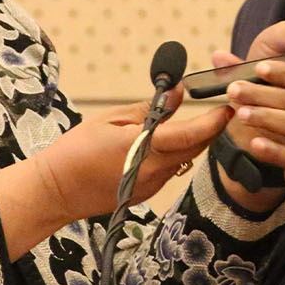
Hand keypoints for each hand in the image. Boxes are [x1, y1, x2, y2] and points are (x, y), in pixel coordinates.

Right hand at [0, 91, 231, 227]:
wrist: (57, 191)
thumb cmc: (76, 150)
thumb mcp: (111, 119)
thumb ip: (149, 109)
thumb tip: (177, 93)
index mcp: (144, 149)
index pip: (190, 134)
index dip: (213, 121)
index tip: (228, 106)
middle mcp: (154, 171)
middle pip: (195, 148)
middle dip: (211, 129)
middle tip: (220, 108)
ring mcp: (152, 185)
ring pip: (185, 159)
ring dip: (194, 141)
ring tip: (200, 120)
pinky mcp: (147, 192)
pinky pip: (170, 168)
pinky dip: (176, 152)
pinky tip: (170, 140)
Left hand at [221, 58, 284, 197]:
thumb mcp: (277, 98)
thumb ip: (249, 77)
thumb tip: (219, 56)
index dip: (284, 72)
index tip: (258, 67)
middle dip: (263, 94)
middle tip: (234, 90)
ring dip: (266, 118)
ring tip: (241, 114)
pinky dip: (273, 150)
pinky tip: (254, 144)